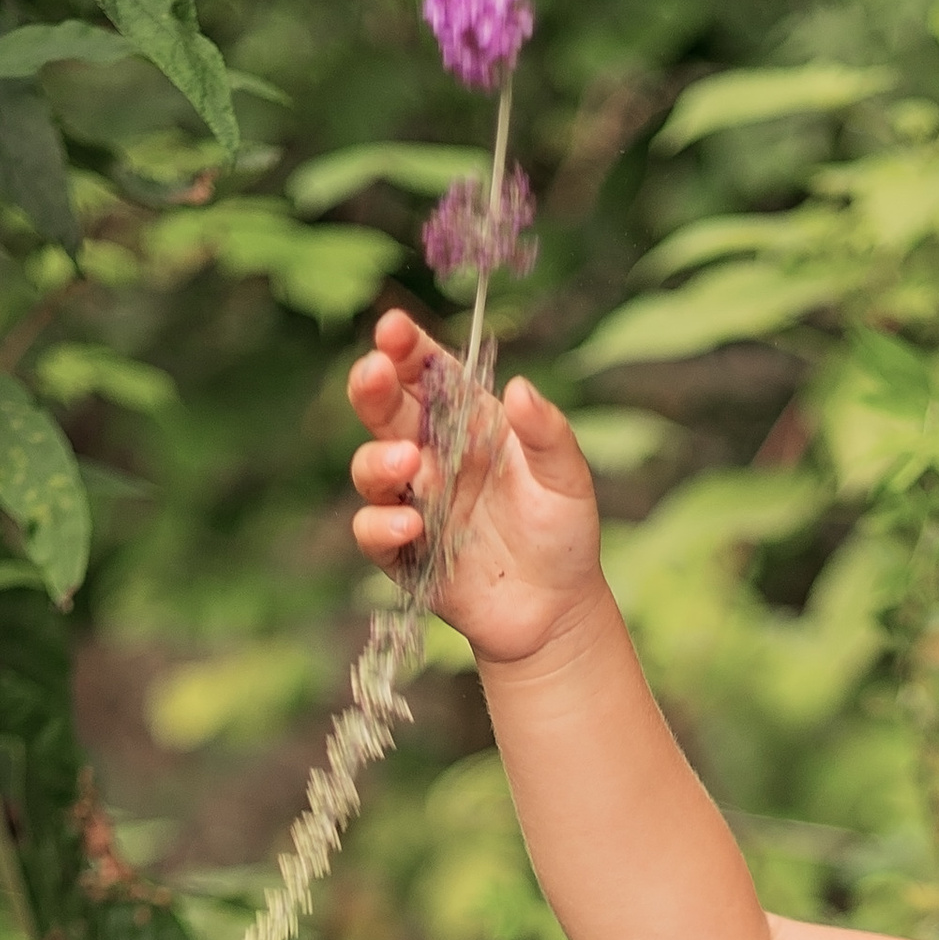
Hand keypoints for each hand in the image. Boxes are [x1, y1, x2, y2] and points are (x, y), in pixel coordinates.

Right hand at [346, 314, 604, 668]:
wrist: (556, 611)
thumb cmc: (563, 534)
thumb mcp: (567, 480)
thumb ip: (548, 435)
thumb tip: (522, 388)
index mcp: (468, 423)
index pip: (428, 374)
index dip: (407, 348)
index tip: (394, 328)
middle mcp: (432, 456)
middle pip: (385, 410)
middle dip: (371, 386)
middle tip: (375, 373)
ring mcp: (413, 502)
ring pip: (370, 468)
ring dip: (379, 460)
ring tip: (409, 462)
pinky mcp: (403, 553)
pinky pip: (373, 532)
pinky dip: (382, 525)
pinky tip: (411, 525)